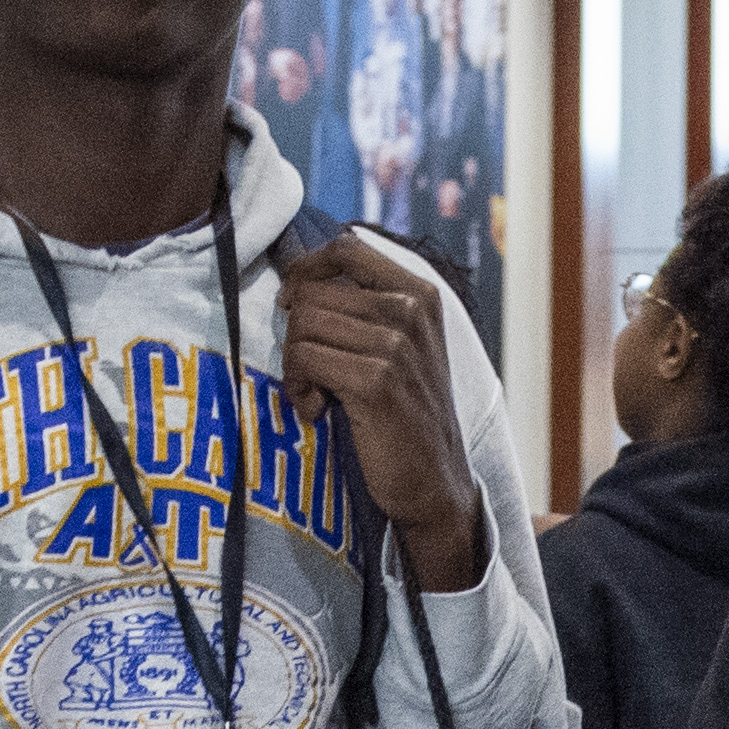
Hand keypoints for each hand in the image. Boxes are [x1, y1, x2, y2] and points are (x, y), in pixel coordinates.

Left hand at [274, 236, 484, 590]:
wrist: (435, 480)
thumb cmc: (407, 414)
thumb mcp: (404, 347)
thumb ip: (368, 308)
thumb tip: (302, 280)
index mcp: (421, 293)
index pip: (347, 247)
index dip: (306, 268)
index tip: (292, 301)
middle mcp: (412, 311)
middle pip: (313, 292)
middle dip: (294, 331)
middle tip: (307, 369)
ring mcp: (396, 345)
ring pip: (302, 324)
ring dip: (293, 363)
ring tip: (313, 392)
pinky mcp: (375, 382)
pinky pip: (304, 360)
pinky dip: (297, 387)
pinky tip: (315, 410)